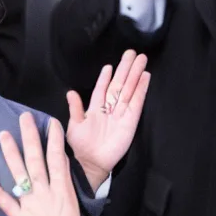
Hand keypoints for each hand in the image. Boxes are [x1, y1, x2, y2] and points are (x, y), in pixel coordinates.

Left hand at [0, 113, 80, 215]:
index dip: (55, 140)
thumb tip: (60, 163)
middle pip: (37, 160)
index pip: (58, 159)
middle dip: (31, 138)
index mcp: (62, 189)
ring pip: (20, 174)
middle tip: (25, 119)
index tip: (51, 123)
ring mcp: (31, 203)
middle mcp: (45, 192)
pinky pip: (5, 202)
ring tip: (4, 136)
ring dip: (12, 154)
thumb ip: (64, 183)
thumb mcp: (72, 203)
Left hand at [66, 51, 149, 192]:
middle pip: (119, 85)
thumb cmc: (81, 146)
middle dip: (126, 69)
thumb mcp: (74, 125)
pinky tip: (144, 78)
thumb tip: (70, 92)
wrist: (91, 163)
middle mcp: (110, 109)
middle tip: (132, 53)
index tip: (110, 65)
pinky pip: (136, 103)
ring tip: (141, 60)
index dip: (106, 77)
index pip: (102, 88)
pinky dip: (140, 90)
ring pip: (129, 90)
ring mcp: (121, 114)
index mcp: (95, 109)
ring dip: (135, 75)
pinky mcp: (130, 121)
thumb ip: (75, 108)